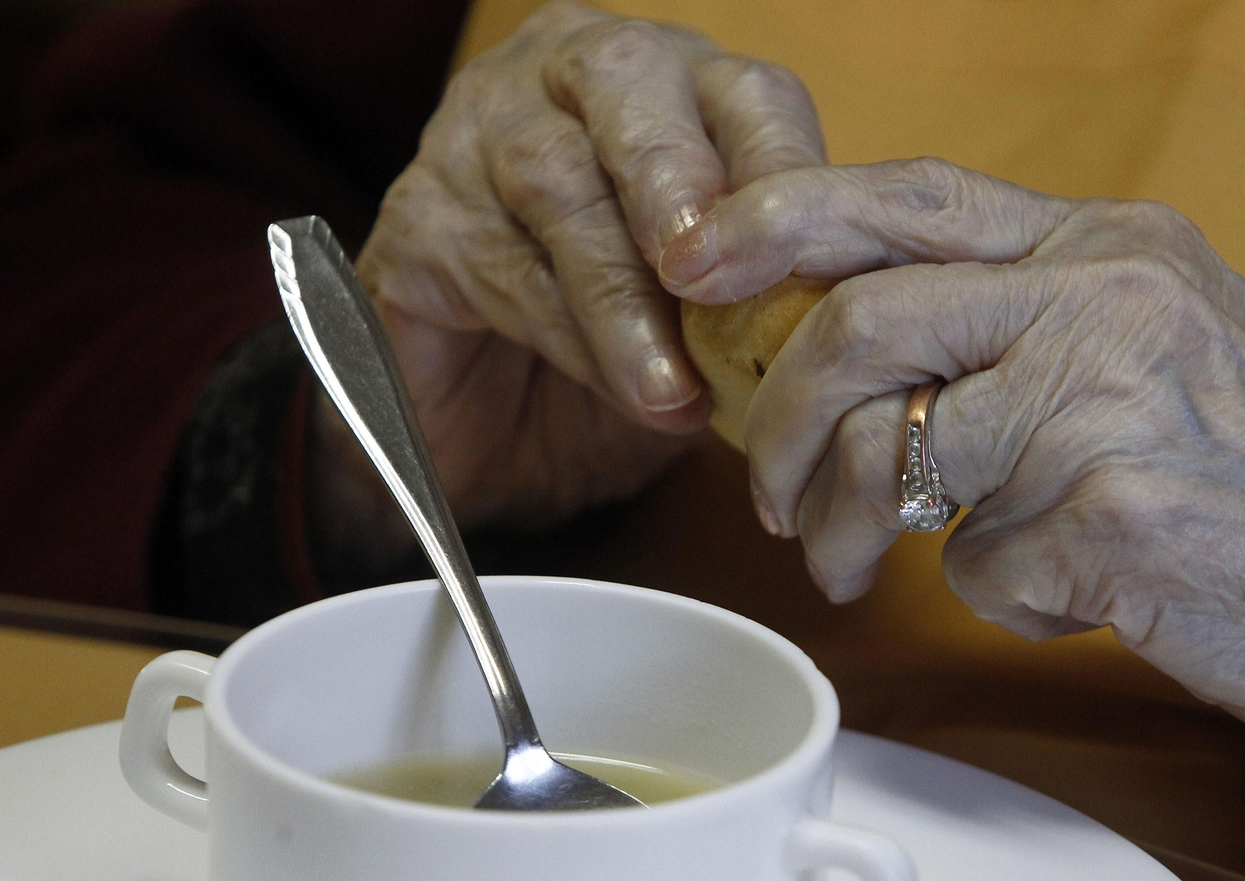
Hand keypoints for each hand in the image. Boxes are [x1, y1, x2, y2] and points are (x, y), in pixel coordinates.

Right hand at [313, 0, 825, 561]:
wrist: (498, 438)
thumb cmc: (627, 361)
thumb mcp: (717, 332)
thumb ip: (763, 305)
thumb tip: (832, 326)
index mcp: (676, 92)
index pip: (744, 93)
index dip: (781, 169)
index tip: (811, 260)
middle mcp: (570, 79)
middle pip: (626, 80)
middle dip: (676, 179)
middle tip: (706, 278)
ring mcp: (477, 134)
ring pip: (553, 177)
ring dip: (620, 293)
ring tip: (668, 389)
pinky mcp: (413, 218)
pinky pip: (490, 257)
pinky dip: (560, 331)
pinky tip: (606, 384)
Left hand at [661, 159, 1244, 825]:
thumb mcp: (1153, 347)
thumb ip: (1015, 326)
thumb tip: (851, 356)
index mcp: (1109, 243)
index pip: (910, 195)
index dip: (783, 218)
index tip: (693, 258)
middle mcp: (1109, 296)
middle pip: (865, 321)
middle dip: (785, 418)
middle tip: (768, 491)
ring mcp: (1113, 397)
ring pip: (899, 456)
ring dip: (855, 530)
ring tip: (860, 571)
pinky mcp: (1113, 509)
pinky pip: (979, 563)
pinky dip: (996, 594)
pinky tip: (1064, 592)